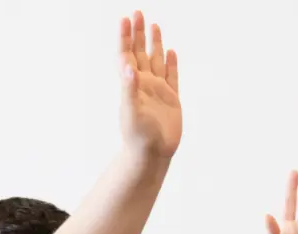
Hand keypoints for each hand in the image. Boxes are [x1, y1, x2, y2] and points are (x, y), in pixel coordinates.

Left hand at [119, 11, 181, 158]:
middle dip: (139, 33)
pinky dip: (171, 63)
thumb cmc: (138, 137)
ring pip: (156, 61)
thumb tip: (127, 66)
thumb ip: (128, 89)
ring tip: (154, 25)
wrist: (152, 155)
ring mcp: (158, 91)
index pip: (127, 55)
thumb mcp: (131, 112)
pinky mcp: (171, 99)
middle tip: (138, 13)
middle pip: (141, 53)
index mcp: (132, 85)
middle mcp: (144, 85)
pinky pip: (172, 76)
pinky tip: (170, 52)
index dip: (125, 37)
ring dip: (155, 43)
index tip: (125, 19)